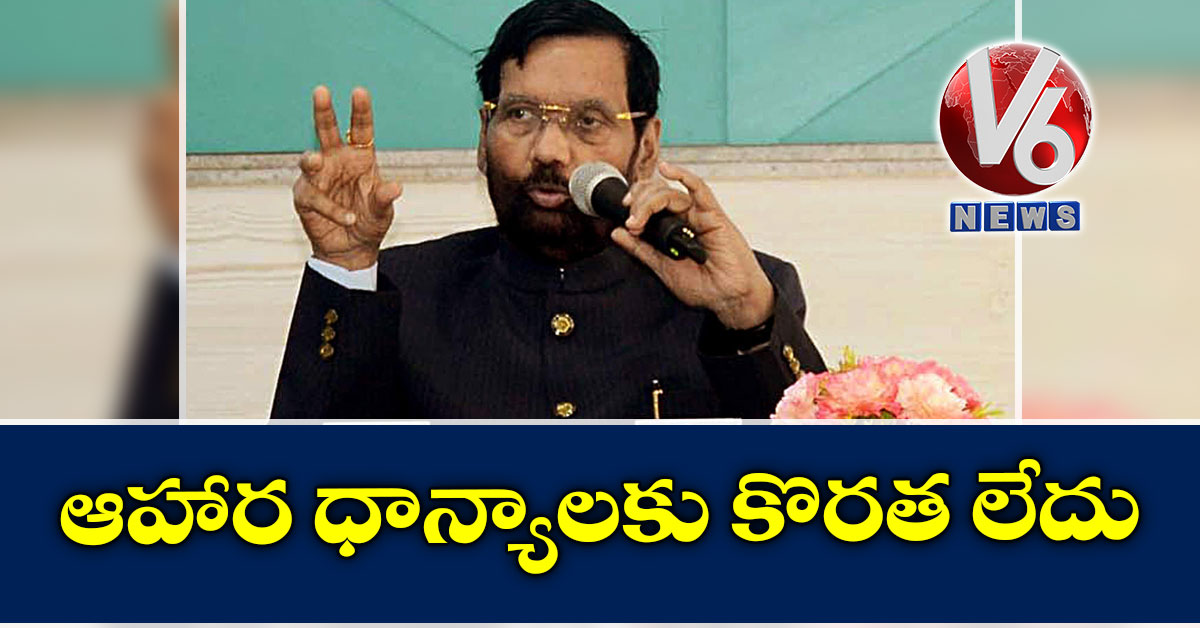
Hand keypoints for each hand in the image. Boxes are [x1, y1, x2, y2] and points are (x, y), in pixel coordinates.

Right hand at [292, 86, 402, 269]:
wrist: (352, 249)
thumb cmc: (369, 222)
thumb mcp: (383, 212)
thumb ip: (385, 198)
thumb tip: (396, 187)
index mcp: (359, 157)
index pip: (360, 129)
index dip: (360, 111)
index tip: (359, 92)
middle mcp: (336, 161)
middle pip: (327, 131)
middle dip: (323, 112)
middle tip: (321, 91)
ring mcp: (318, 177)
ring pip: (310, 161)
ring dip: (312, 160)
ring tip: (315, 160)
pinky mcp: (305, 197)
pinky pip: (314, 198)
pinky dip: (331, 209)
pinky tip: (348, 218)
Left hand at [612, 162, 773, 329]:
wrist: (729, 298)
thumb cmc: (704, 286)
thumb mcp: (663, 269)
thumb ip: (641, 250)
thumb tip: (617, 233)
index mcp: (672, 229)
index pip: (649, 203)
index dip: (633, 204)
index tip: (624, 221)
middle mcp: (684, 218)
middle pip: (656, 194)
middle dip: (638, 204)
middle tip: (632, 224)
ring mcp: (698, 215)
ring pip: (669, 193)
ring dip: (649, 201)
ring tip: (639, 219)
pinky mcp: (713, 215)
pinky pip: (699, 188)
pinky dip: (683, 175)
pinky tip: (667, 169)